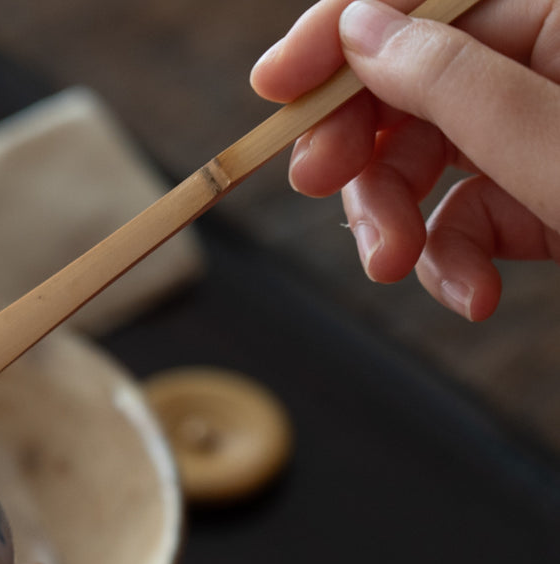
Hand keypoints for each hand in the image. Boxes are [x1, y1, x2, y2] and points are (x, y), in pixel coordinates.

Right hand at [251, 0, 559, 319]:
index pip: (418, 5)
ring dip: (391, 221)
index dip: (335, 37)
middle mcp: (541, 69)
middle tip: (314, 183)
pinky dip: (448, 261)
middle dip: (357, 151)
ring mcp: (539, 139)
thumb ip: (452, 79)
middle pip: (405, 90)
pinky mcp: (542, 203)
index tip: (273, 86)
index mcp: (556, 18)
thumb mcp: (549, 138)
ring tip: (393, 264)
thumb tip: (356, 29)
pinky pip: (465, 219)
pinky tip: (471, 293)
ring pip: (423, 163)